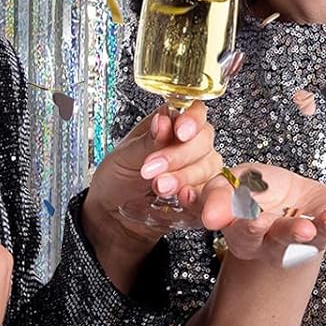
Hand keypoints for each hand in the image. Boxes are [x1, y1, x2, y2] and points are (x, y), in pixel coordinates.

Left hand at [82, 101, 222, 256]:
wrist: (114, 213)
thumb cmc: (117, 177)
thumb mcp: (125, 156)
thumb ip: (147, 141)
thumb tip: (162, 121)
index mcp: (171, 125)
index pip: (195, 112)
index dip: (192, 120)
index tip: (180, 132)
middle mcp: (190, 145)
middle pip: (204, 140)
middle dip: (180, 155)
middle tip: (153, 168)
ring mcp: (199, 171)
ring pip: (209, 167)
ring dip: (185, 177)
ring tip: (159, 186)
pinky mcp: (201, 197)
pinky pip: (211, 194)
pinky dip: (199, 196)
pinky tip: (183, 198)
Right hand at [195, 163, 325, 268]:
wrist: (291, 199)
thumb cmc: (256, 193)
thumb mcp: (230, 186)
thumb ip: (213, 194)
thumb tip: (182, 193)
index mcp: (245, 232)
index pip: (241, 232)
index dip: (243, 226)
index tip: (245, 218)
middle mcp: (274, 241)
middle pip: (279, 241)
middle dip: (288, 233)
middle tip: (299, 228)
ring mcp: (304, 240)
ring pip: (313, 240)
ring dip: (322, 228)